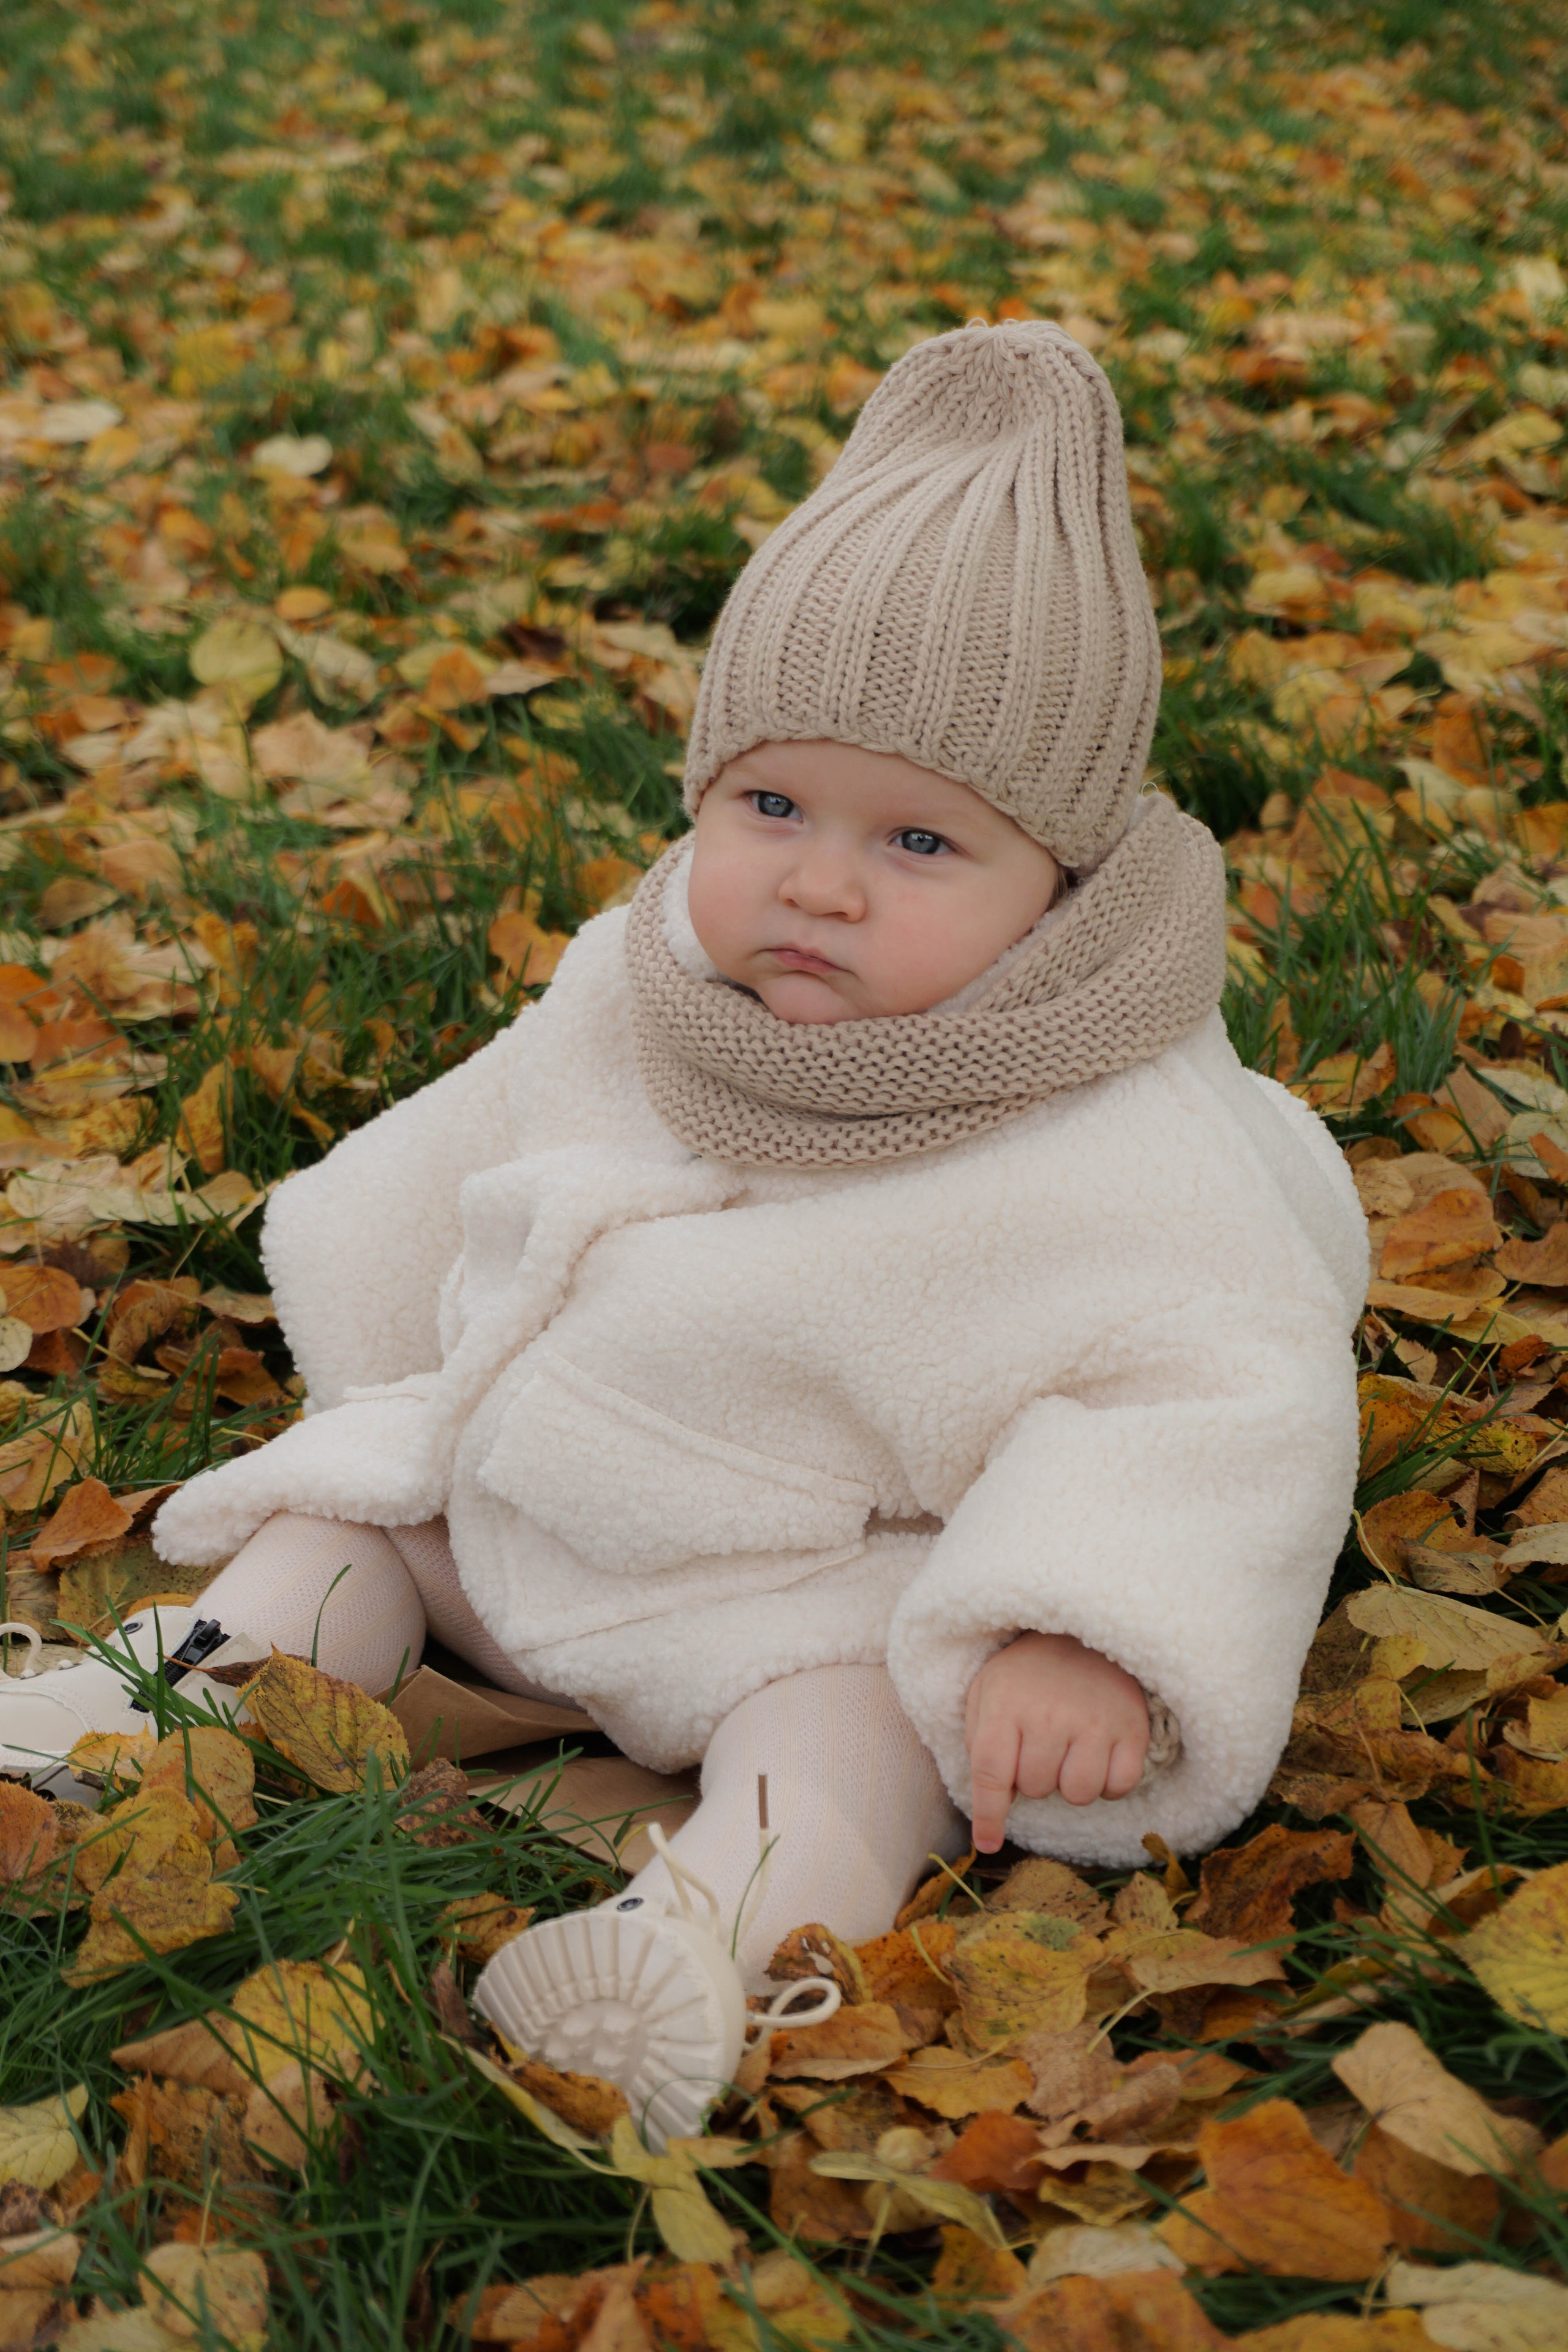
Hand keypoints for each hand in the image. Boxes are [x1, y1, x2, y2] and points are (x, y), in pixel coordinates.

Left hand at [963, 1631, 1149, 1852]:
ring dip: (1070, 1784)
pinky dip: (1109, 1782)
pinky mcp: (1133, 1727)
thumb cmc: (1028, 1675)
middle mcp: (1050, 1714)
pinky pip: (1119, 1786)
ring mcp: (1095, 1721)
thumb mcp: (987, 1693)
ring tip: (1069, 1752)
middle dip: (1033, 1779)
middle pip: (1036, 1788)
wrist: (1083, 1635)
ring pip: (1079, 1794)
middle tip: (1040, 1746)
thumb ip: (979, 1743)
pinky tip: (1099, 1755)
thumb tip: (992, 1801)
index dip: (988, 1815)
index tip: (987, 1843)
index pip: (991, 1773)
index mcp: (1006, 1703)